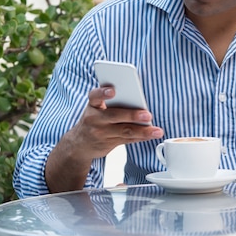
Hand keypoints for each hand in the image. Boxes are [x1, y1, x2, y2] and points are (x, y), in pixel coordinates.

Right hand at [46, 86, 162, 192]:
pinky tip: (151, 135)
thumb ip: (113, 104)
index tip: (113, 90)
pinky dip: (141, 137)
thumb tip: (138, 102)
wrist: (79, 144)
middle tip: (148, 114)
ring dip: (143, 131)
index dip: (103, 93)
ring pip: (124, 131)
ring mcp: (100, 133)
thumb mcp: (96, 109)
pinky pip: (127, 140)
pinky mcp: (108, 144)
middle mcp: (94, 119)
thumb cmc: (94, 120)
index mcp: (92, 105)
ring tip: (156, 130)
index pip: (95, 96)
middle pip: (114, 115)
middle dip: (132, 115)